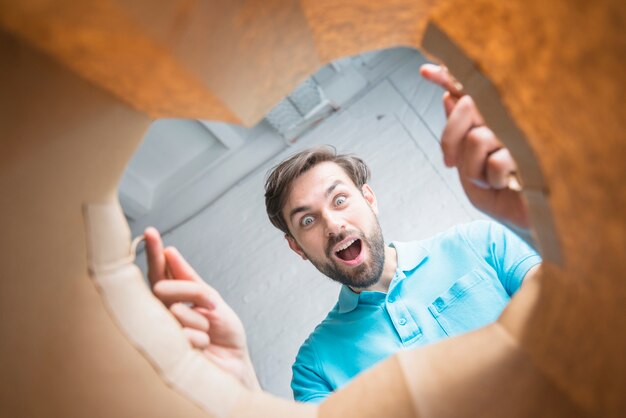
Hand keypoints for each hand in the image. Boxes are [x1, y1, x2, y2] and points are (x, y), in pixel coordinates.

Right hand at [144, 227, 259, 389]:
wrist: (234, 364)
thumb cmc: (223, 334)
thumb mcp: (212, 300)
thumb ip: (189, 280)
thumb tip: (169, 252)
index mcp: (173, 298)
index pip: (160, 271)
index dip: (154, 252)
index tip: (151, 232)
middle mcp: (162, 312)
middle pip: (162, 286)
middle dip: (191, 292)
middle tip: (211, 305)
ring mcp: (162, 330)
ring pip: (176, 310)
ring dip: (200, 320)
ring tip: (208, 333)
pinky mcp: (165, 350)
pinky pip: (182, 332)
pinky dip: (200, 337)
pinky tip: (202, 347)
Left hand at [420, 64, 529, 231]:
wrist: (529, 221)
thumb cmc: (501, 196)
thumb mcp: (469, 168)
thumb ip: (458, 137)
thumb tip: (448, 97)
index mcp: (492, 118)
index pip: (468, 90)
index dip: (447, 77)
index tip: (424, 71)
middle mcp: (508, 118)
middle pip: (466, 107)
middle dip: (450, 139)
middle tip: (452, 163)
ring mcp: (523, 132)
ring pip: (477, 138)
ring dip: (473, 169)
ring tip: (490, 180)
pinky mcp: (535, 151)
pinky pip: (496, 160)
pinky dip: (492, 179)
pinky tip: (507, 185)